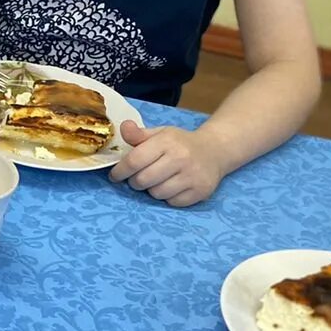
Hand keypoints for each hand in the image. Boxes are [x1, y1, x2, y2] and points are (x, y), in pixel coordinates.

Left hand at [108, 121, 225, 206]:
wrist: (215, 150)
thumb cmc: (180, 143)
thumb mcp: (160, 134)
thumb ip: (138, 134)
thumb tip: (123, 127)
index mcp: (167, 141)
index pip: (134, 160)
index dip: (120, 171)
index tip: (115, 176)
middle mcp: (181, 158)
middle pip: (143, 180)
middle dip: (134, 182)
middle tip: (137, 178)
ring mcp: (192, 176)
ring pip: (156, 193)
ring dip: (151, 190)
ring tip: (157, 180)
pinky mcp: (201, 191)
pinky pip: (172, 202)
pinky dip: (168, 198)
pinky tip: (172, 187)